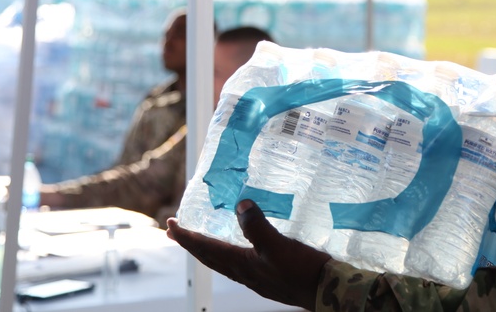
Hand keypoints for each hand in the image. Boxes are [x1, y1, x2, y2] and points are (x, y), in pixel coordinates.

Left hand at [167, 200, 331, 310]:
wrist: (325, 291)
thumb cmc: (301, 271)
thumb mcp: (277, 246)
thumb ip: (256, 226)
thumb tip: (240, 204)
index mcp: (241, 265)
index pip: (205, 249)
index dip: (186, 236)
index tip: (170, 223)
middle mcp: (244, 272)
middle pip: (209, 257)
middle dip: (192, 242)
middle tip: (177, 230)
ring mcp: (256, 276)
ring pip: (224, 260)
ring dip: (209, 247)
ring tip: (203, 236)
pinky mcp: (269, 275)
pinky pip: (240, 262)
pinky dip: (231, 250)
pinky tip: (241, 245)